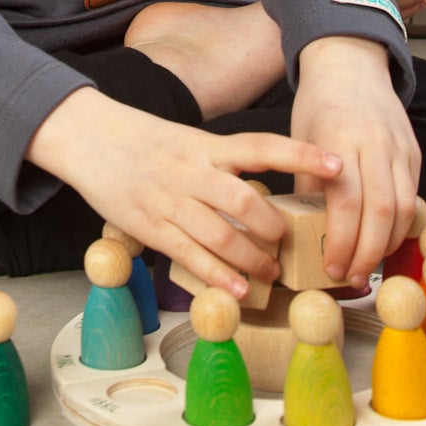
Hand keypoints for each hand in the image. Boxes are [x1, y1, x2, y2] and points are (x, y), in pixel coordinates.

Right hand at [26, 87, 342, 301]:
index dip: (301, 155)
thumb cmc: (143, 140)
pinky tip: (238, 289)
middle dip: (274, 228)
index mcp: (205, 144)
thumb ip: (220, 164)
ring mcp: (170, 199)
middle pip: (246, 201)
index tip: (338, 165)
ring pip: (221, 234)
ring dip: (252, 259)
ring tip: (270, 273)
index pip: (261, 146)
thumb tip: (261, 193)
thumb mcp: (186, 140)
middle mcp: (192, 170)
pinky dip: (216, 275)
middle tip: (292, 244)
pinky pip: (189, 255)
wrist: (87, 135)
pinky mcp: (149, 226)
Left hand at [290, 35, 420, 288]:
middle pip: (381, 210)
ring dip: (388, 244)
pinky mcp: (414, 152)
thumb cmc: (318, 104)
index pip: (347, 200)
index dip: (342, 240)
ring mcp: (399, 147)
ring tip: (370, 267)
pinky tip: (384, 241)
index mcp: (339, 138)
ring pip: (404, 207)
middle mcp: (374, 143)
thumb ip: (308, 184)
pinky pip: (412, 196)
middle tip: (353, 279)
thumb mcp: (299, 138)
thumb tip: (307, 236)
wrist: (350, 62)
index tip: (331, 267)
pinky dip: (400, 225)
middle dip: (369, 253)